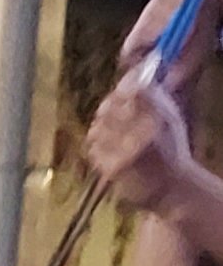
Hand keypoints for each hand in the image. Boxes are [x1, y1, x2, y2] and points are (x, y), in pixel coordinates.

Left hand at [86, 72, 190, 208]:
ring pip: (97, 128)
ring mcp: (127, 149)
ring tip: (109, 137)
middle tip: (109, 118)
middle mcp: (144, 128)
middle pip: (109, 106)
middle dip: (106, 110)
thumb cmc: (170, 152)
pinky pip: (94, 151)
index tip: (120, 96)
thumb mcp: (169, 118)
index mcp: (160, 113)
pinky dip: (96, 150)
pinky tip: (107, 154)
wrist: (172, 190)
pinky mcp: (114, 168)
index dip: (121, 90)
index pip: (131, 88)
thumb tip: (131, 76)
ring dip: (98, 131)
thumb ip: (151, 97)